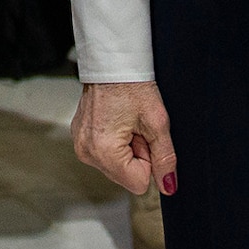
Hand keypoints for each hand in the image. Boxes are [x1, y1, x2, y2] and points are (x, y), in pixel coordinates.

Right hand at [71, 81, 177, 196]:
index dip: (149, 162)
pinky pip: (105, 154)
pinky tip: (116, 120)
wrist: (111, 61)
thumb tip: (169, 187)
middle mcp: (86, 152)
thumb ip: (165, 158)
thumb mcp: (157, 122)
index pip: (139, 184)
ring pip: (116, 167)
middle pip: (126, 176)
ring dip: (127, 149)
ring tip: (126, 122)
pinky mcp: (79, 138)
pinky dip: (115, 142)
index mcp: (103, 150)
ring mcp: (80, 145)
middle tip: (135, 126)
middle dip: (137, 155)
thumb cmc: (132, 84)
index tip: (144, 136)